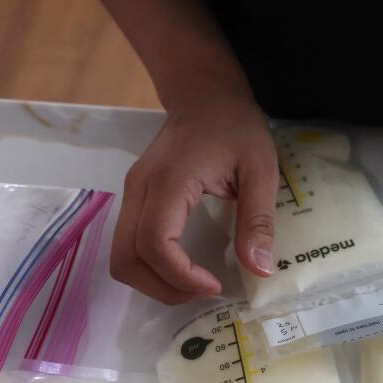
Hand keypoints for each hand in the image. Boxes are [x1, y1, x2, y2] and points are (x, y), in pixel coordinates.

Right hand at [110, 78, 277, 303]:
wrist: (204, 93)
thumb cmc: (235, 125)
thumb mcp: (261, 170)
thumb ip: (258, 220)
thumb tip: (259, 270)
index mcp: (169, 181)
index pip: (154, 244)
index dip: (180, 276)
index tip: (215, 285)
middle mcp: (139, 190)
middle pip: (125, 259)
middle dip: (162, 288)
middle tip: (205, 290)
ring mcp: (132, 194)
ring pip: (122, 256)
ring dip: (154, 281)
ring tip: (196, 283)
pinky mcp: (136, 198)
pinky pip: (130, 243)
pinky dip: (151, 266)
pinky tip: (185, 267)